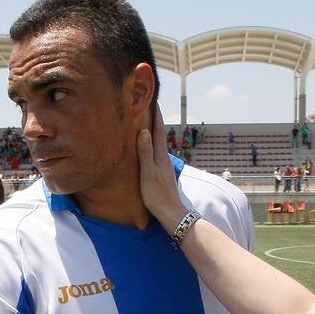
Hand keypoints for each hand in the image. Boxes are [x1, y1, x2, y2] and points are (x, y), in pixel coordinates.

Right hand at [136, 105, 185, 230]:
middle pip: (159, 134)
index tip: (153, 100)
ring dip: (151, 133)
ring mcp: (163, 166)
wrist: (170, 213)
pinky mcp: (161, 173)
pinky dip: (150, 145)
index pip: (158, 130)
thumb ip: (145, 152)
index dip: (156, 115)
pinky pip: (155, 153)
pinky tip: (146, 149)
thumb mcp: (148, 173)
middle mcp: (164, 158)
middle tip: (146, 107)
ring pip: (157, 144)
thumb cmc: (157, 195)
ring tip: (143, 123)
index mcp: (161, 155)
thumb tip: (143, 131)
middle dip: (153, 120)